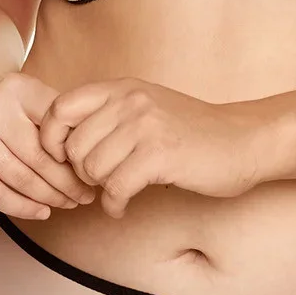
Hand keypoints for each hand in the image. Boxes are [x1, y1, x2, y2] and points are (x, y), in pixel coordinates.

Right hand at [0, 71, 97, 219]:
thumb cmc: (10, 113)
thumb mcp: (34, 102)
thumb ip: (62, 120)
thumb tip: (100, 154)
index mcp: (18, 88)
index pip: (57, 126)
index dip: (77, 152)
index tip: (93, 168)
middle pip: (39, 156)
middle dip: (68, 181)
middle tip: (87, 196)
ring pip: (20, 177)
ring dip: (50, 197)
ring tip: (69, 204)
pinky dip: (23, 207)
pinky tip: (42, 212)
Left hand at [38, 77, 271, 217]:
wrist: (244, 141)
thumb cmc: (193, 132)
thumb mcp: (146, 108)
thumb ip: (108, 116)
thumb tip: (60, 142)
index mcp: (122, 88)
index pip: (60, 107)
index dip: (51, 139)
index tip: (63, 161)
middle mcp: (130, 100)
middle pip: (73, 146)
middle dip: (82, 173)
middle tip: (101, 182)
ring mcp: (146, 125)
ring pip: (92, 168)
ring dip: (101, 189)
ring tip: (118, 190)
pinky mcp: (160, 154)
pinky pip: (115, 188)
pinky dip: (115, 205)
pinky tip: (124, 206)